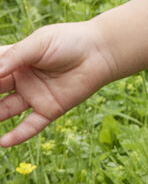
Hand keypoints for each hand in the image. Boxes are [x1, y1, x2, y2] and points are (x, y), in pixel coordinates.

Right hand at [0, 22, 115, 146]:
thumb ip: (14, 57)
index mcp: (15, 61)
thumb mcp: (39, 44)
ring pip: (5, 111)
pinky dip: (18, 135)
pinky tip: (4, 143)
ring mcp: (34, 96)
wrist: (102, 50)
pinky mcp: (50, 109)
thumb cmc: (69, 41)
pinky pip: (30, 125)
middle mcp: (20, 80)